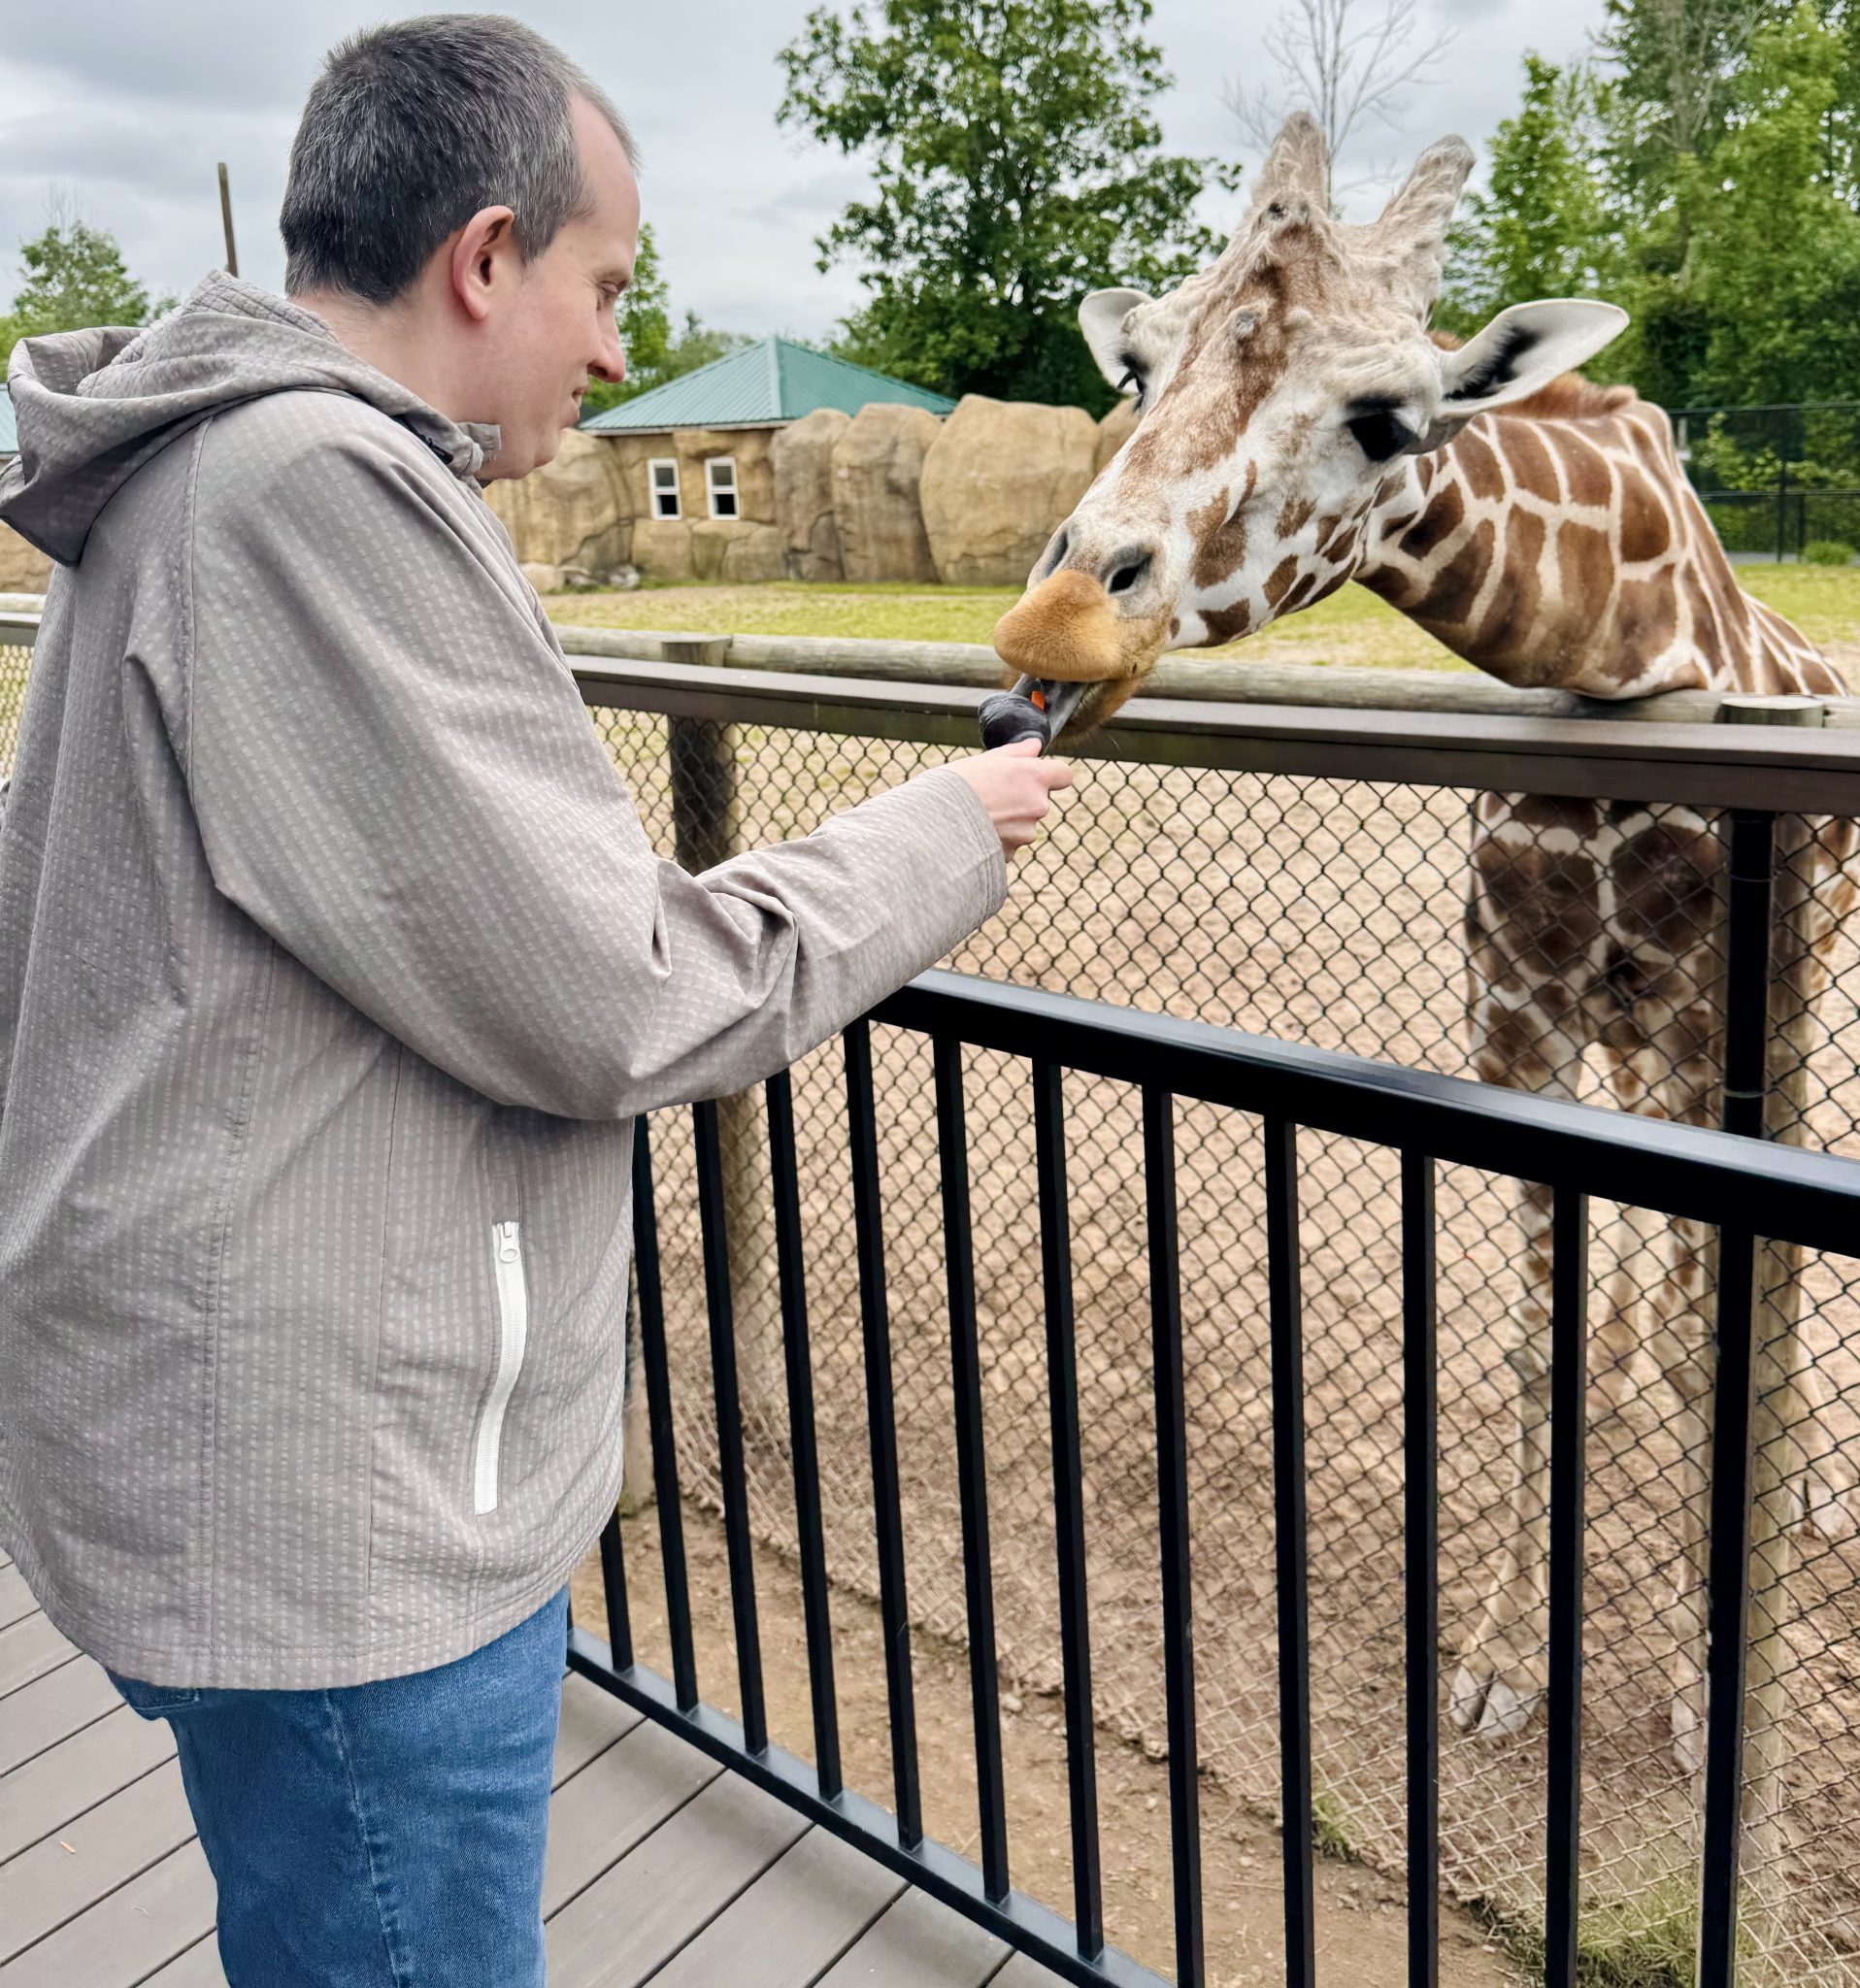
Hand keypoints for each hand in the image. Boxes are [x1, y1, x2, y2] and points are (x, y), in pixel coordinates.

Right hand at [948, 738, 1073, 856]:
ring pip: (1024, 824)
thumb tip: (1035, 747)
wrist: (934, 825)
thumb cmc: (956, 786)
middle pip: (1040, 800)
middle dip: (1021, 798)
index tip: (1035, 775)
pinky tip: (974, 832)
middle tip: (991, 794)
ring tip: (978, 815)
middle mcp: (1037, 805)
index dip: (1051, 774)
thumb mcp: (984, 760)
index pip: (1064, 775)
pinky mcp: (1013, 853)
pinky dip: (997, 839)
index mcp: (1034, 777)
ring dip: (1009, 820)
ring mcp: (1026, 832)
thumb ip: (1016, 753)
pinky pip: (1009, 843)